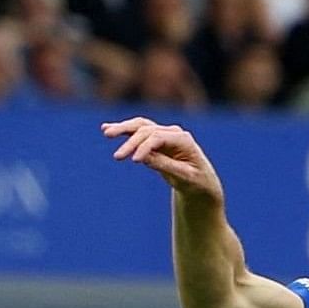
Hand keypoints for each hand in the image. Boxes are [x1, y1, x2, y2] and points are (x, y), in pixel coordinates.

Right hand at [101, 117, 224, 203]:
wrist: (202, 181)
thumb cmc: (196, 181)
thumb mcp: (184, 177)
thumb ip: (165, 166)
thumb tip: (142, 157)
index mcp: (184, 140)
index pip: (159, 138)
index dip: (144, 147)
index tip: (133, 161)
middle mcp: (173, 132)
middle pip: (147, 130)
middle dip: (131, 142)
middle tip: (117, 157)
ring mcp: (164, 133)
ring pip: (140, 126)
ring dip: (123, 128)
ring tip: (106, 132)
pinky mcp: (156, 139)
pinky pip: (138, 131)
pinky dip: (124, 130)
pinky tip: (106, 128)